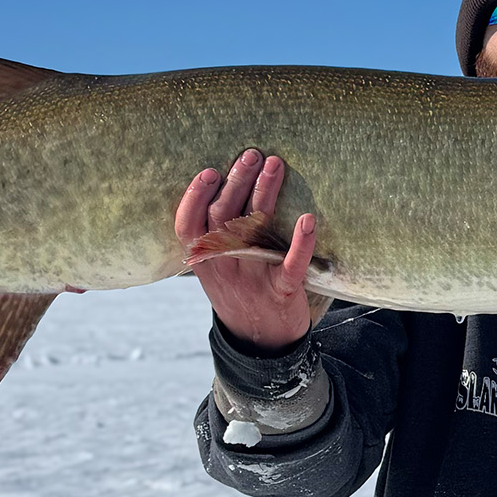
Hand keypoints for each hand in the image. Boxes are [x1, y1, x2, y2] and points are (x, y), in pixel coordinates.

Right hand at [176, 149, 316, 349]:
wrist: (259, 342)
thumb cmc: (238, 290)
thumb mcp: (214, 267)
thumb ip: (212, 234)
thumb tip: (222, 181)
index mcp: (203, 260)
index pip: (188, 226)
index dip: (195, 198)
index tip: (210, 172)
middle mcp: (224, 267)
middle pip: (223, 218)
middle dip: (236, 182)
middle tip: (251, 154)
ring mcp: (252, 279)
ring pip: (254, 231)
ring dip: (264, 194)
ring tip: (274, 164)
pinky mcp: (282, 291)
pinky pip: (290, 265)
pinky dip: (300, 243)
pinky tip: (308, 219)